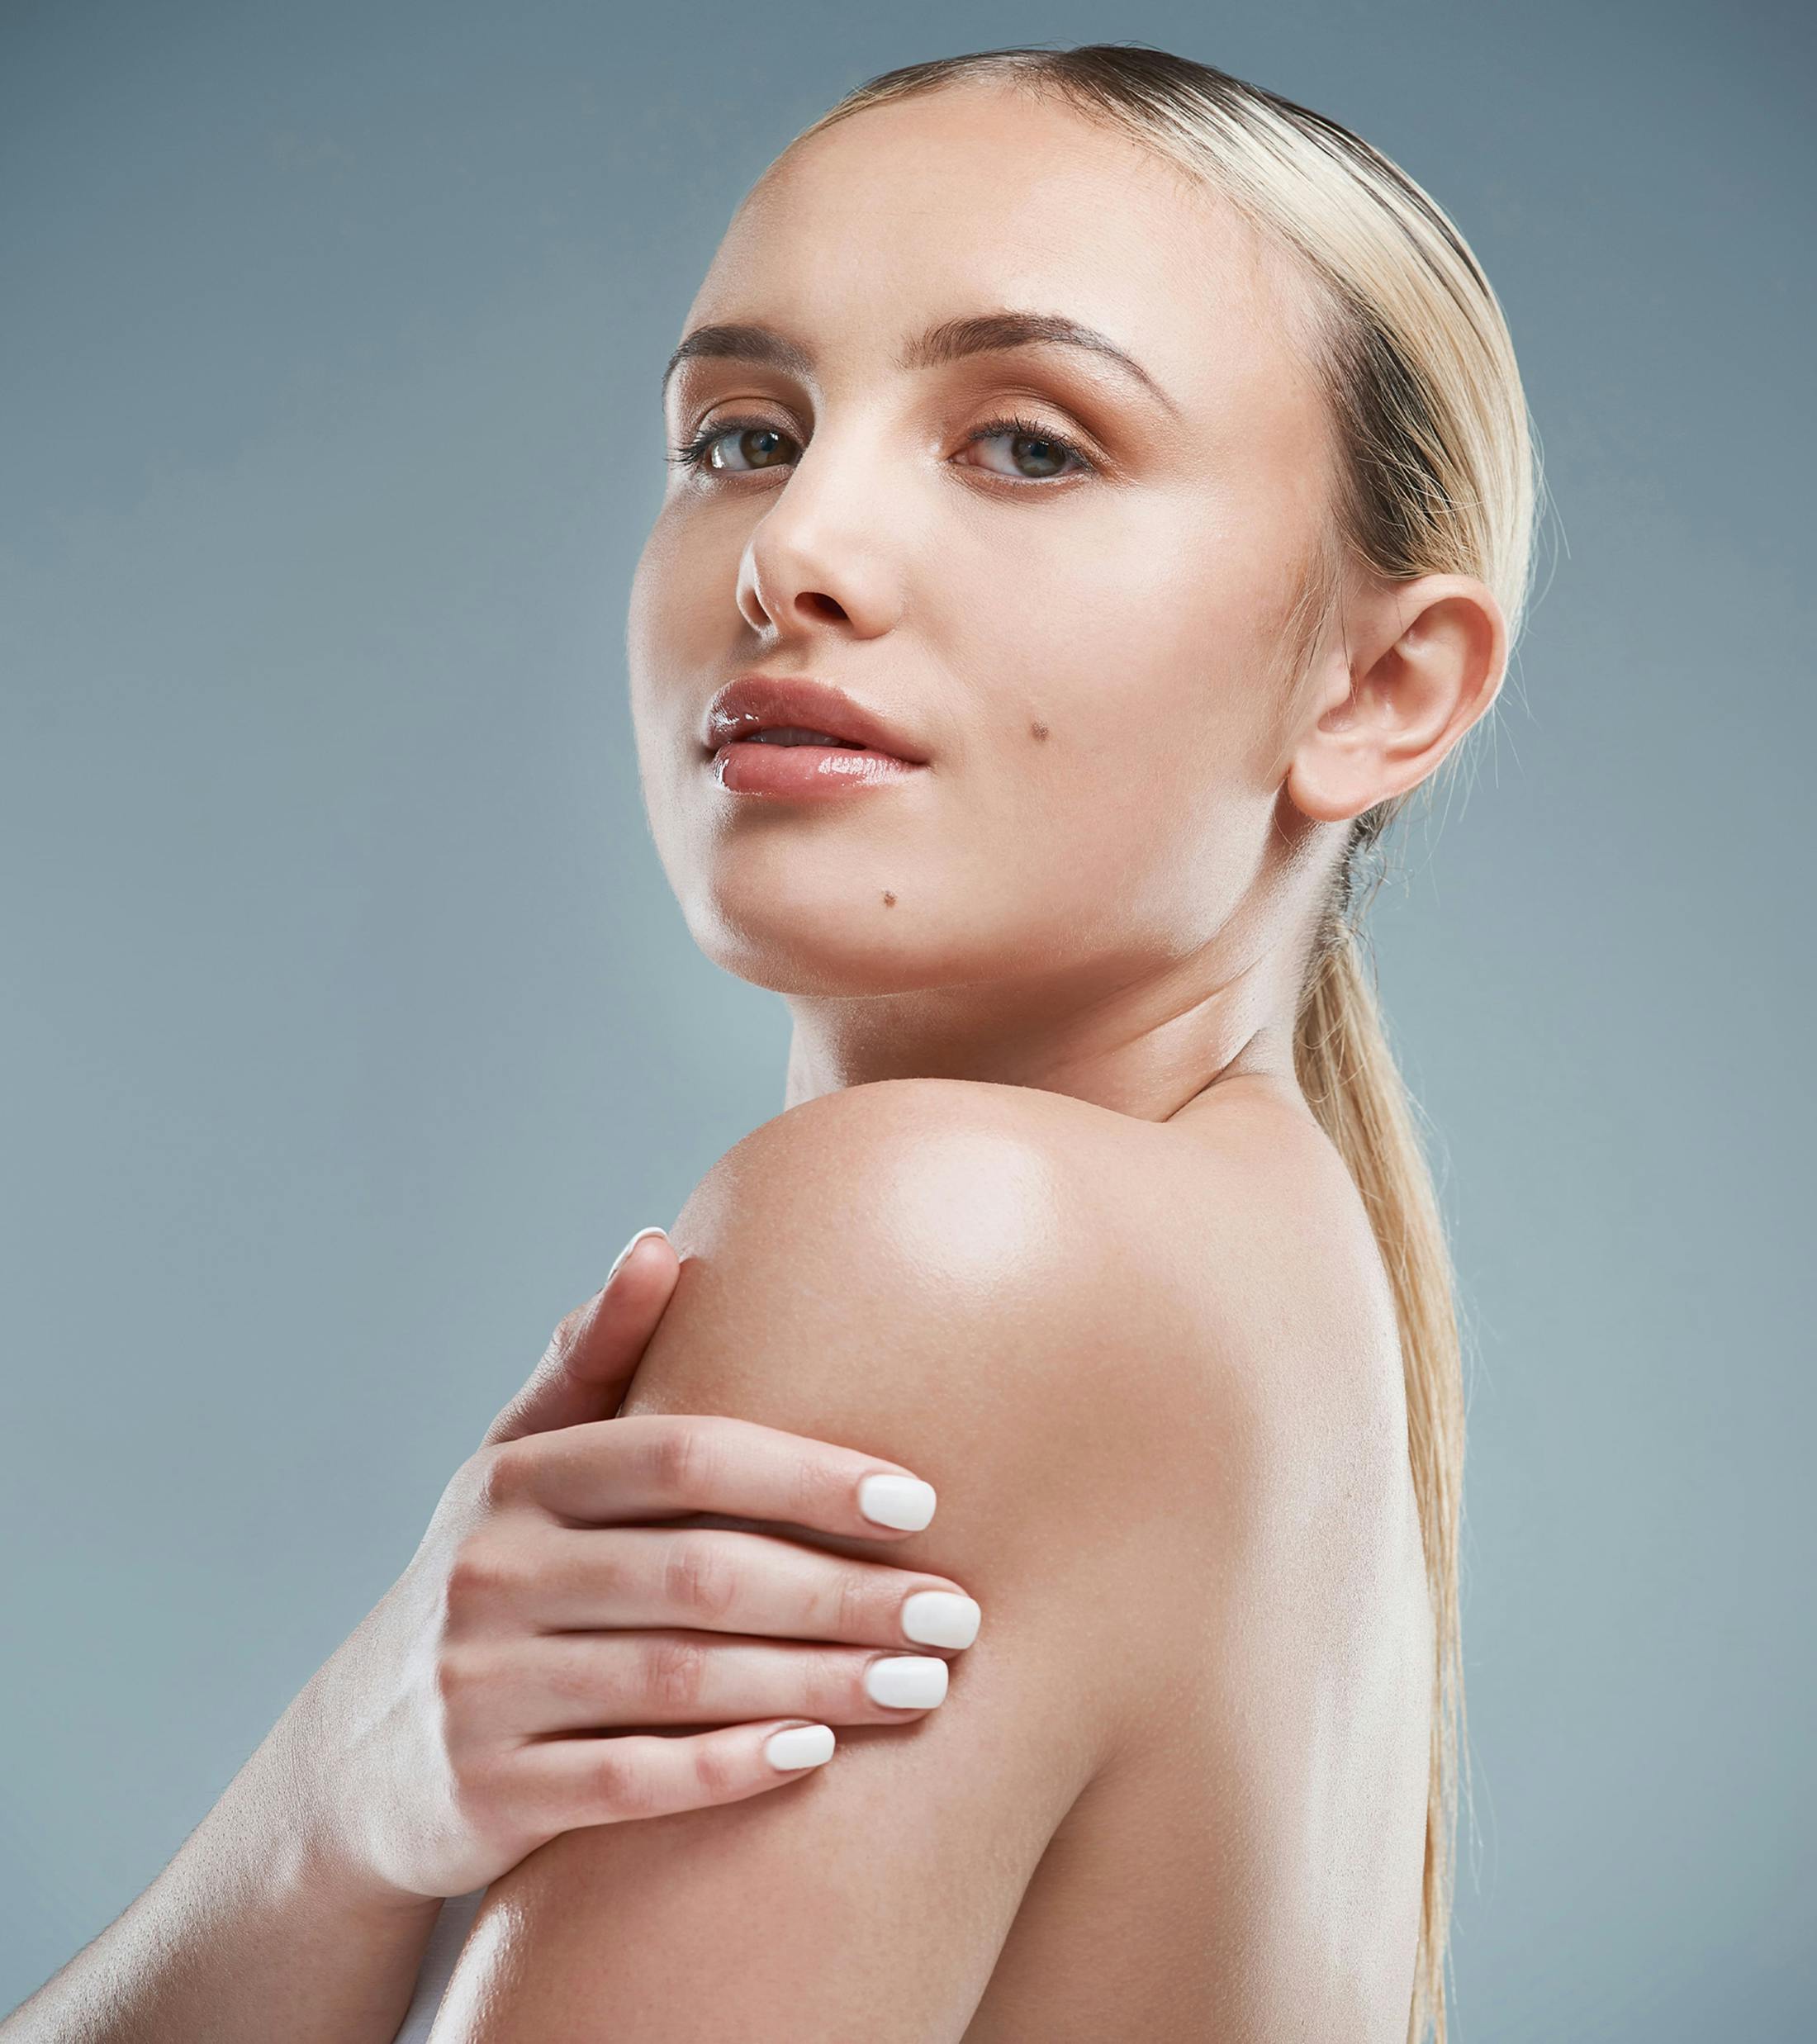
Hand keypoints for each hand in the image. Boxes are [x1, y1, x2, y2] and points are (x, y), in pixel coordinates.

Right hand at [287, 1229, 982, 1903]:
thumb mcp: (520, 1461)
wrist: (364, 1752)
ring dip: (819, 1682)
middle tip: (956, 1615)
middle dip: (845, 1593)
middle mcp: (491, 1572)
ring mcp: (481, 1687)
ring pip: (681, 1680)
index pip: (684, 1456)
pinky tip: (818, 1752)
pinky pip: (630, 1782)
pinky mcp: (484, 1793)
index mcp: (517, 1478)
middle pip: (702, 1574)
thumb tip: (658, 1244)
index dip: (807, 1475)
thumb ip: (592, 1358)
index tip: (919, 1500)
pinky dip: (728, 1765)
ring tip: (924, 1686)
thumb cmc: (496, 1573)